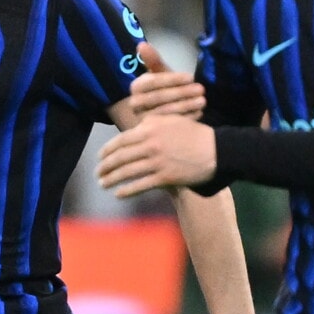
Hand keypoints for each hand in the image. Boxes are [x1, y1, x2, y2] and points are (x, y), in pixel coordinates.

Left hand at [97, 114, 215, 196]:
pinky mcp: (165, 177)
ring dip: (111, 179)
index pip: (121, 140)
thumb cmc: (194, 133)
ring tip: (103, 184)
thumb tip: (134, 129)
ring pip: (127, 172)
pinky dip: (127, 191)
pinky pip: (140, 185)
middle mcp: (150, 144)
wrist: (216, 150)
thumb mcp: (171, 120)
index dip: (107, 150)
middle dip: (105, 166)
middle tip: (97, 173)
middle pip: (120, 157)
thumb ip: (151, 123)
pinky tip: (118, 194)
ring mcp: (157, 162)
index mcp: (150, 128)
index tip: (99, 156)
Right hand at [128, 41, 204, 119]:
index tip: (191, 76)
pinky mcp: (153, 133)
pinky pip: (170, 126)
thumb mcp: (160, 74)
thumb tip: (141, 44)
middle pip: (159, 97)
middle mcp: (134, 104)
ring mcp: (142, 121)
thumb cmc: (163, 90)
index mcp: (136, 87)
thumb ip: (153, 60)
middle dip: (182, 93)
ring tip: (203, 101)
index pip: (152, 81)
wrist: (161, 112)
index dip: (172, 78)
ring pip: (165, 112)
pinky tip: (199, 113)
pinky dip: (186, 118)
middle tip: (201, 89)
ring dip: (186, 106)